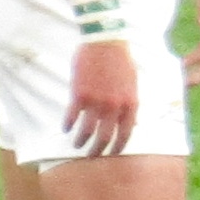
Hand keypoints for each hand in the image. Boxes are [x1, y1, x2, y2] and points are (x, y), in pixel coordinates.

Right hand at [65, 37, 139, 155]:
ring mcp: (97, 102)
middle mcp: (114, 107)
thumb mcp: (133, 84)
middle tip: (91, 156)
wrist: (106, 43)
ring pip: (87, 131)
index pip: (126, 134)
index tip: (111, 154)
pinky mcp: (80, 95)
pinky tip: (65, 129)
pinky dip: (68, 126)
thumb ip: (131, 104)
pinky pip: (72, 117)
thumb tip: (133, 122)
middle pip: (105, 137)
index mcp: (131, 104)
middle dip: (97, 150)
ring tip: (76, 145)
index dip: (118, 147)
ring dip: (80, 141)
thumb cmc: (121, 62)